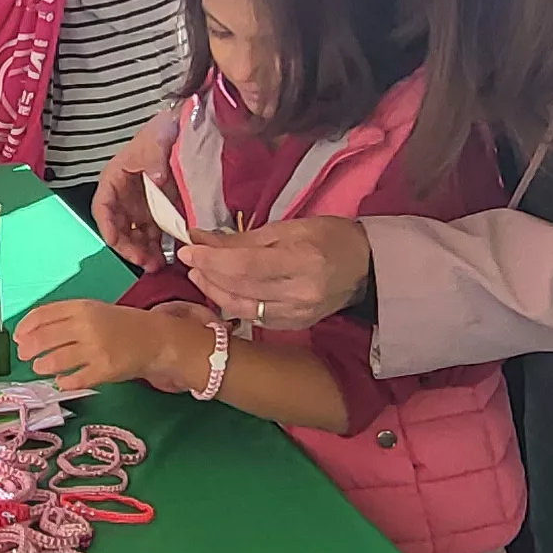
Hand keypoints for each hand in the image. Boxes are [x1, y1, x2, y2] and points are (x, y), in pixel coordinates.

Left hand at [14, 299, 202, 393]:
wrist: (156, 339)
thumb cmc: (120, 325)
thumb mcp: (93, 311)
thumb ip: (65, 317)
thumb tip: (29, 333)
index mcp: (82, 307)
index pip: (42, 315)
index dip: (25, 327)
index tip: (18, 336)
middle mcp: (87, 326)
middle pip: (44, 338)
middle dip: (28, 349)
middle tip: (25, 356)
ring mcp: (96, 349)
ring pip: (55, 360)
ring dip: (42, 366)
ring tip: (41, 368)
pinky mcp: (104, 370)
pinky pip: (74, 380)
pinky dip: (63, 382)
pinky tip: (62, 381)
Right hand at [89, 112, 176, 270]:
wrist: (177, 128)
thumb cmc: (158, 133)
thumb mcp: (155, 142)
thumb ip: (155, 158)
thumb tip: (156, 177)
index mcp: (113, 180)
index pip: (102, 208)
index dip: (107, 227)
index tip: (116, 243)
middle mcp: (123, 197)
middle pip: (119, 228)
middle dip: (129, 248)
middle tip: (145, 263)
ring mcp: (140, 206)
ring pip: (136, 235)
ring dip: (145, 252)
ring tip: (159, 267)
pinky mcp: (157, 210)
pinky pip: (155, 232)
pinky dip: (160, 245)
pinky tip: (170, 256)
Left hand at [178, 215, 370, 334]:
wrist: (366, 267)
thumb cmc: (330, 237)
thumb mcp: (289, 227)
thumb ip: (244, 238)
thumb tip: (202, 239)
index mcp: (300, 261)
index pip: (243, 266)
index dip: (210, 260)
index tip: (187, 249)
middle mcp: (298, 294)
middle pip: (238, 289)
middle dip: (207, 274)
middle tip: (188, 259)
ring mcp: (297, 315)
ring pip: (241, 309)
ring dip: (214, 292)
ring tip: (199, 274)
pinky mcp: (295, 326)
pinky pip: (254, 318)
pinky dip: (232, 304)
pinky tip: (221, 291)